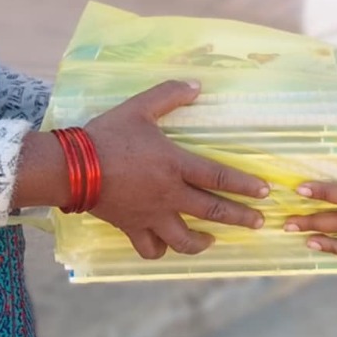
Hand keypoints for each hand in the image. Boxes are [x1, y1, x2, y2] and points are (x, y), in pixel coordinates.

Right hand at [86, 80, 268, 259]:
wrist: (72, 167)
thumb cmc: (108, 135)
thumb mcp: (140, 107)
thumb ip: (169, 95)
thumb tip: (196, 85)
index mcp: (175, 165)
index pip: (219, 178)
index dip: (245, 186)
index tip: (265, 193)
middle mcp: (169, 194)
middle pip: (212, 211)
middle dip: (240, 218)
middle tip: (259, 223)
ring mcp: (151, 215)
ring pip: (184, 239)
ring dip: (203, 243)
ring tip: (214, 241)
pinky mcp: (131, 228)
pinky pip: (150, 249)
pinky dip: (160, 251)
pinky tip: (166, 247)